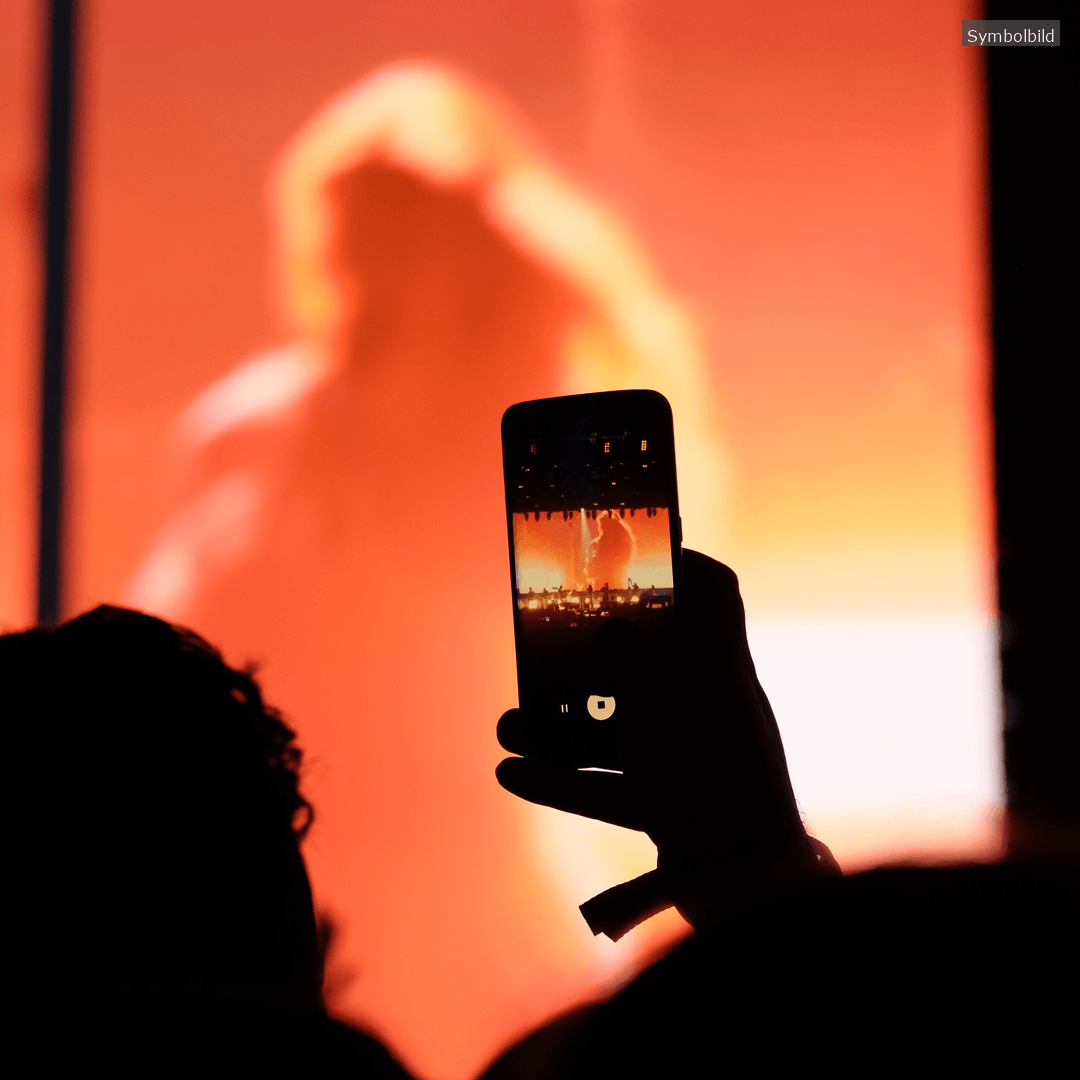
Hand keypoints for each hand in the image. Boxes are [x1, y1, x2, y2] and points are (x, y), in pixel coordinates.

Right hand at [496, 549, 827, 936]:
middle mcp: (706, 710)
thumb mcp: (671, 700)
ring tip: (505, 728)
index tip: (632, 546)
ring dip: (556, 729)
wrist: (748, 885)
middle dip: (582, 663)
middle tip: (536, 652)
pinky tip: (510, 773)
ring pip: (614, 733)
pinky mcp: (668, 810)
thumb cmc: (715, 773)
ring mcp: (687, 761)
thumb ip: (635, 656)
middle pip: (641, 668)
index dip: (678, 564)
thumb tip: (609, 628)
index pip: (713, 596)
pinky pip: (607, 788)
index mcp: (720, 670)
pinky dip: (561, 780)